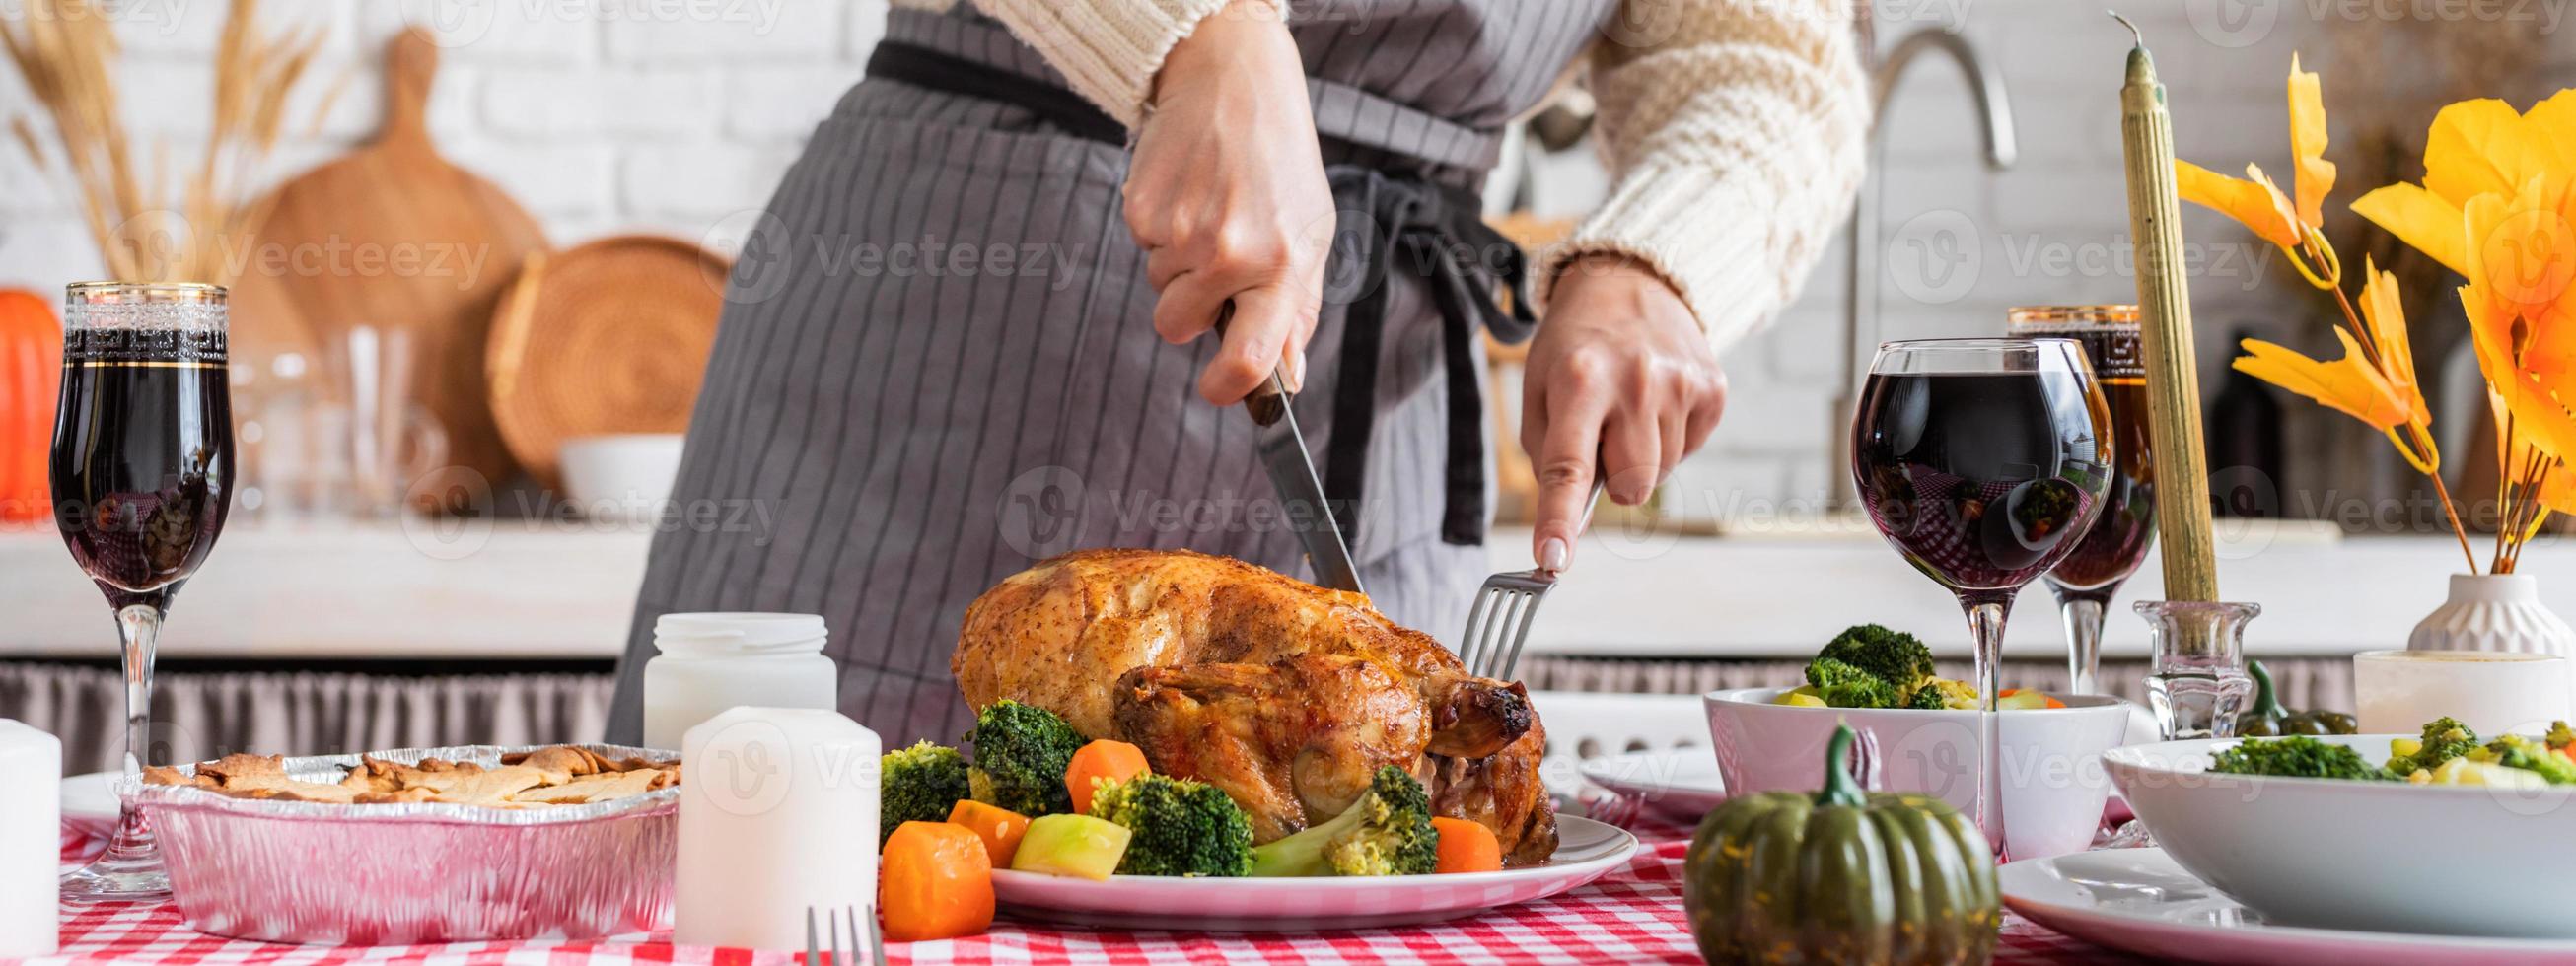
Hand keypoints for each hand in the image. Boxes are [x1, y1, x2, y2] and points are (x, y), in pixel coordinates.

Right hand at [1124, 1, 1332, 404]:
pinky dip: (1160, 228)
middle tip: (1218, 260)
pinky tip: (1188, 191)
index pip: (1251, 357)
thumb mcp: (1312, 234)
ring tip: (1209, 210)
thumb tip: (1284, 377)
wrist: (1234, 84)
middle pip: (1178, 326)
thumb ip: (1298, 310)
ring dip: (1178, 262)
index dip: (1228, 387)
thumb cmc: (1280, 166)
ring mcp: (1182, 232)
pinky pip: (1142, 247)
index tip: (1217, 388)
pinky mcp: (1143, 209)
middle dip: (1190, 307)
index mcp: (1283, 267)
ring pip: (1158, 286)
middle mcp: (1230, 253)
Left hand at [1521, 256, 1726, 570]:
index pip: (1568, 466)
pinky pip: (1689, 451)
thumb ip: (1549, 459)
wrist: (1631, 282)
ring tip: (1628, 407)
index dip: (1559, 520)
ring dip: (1640, 456)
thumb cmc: (1575, 349)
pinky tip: (1656, 401)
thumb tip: (1570, 530)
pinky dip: (1669, 438)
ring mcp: (1681, 385)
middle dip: (1614, 478)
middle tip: (1601, 434)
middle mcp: (1636, 383)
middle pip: (1630, 486)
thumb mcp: (1540, 391)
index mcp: (1579, 381)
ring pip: (1661, 474)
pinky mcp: (1714, 390)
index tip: (1553, 561)